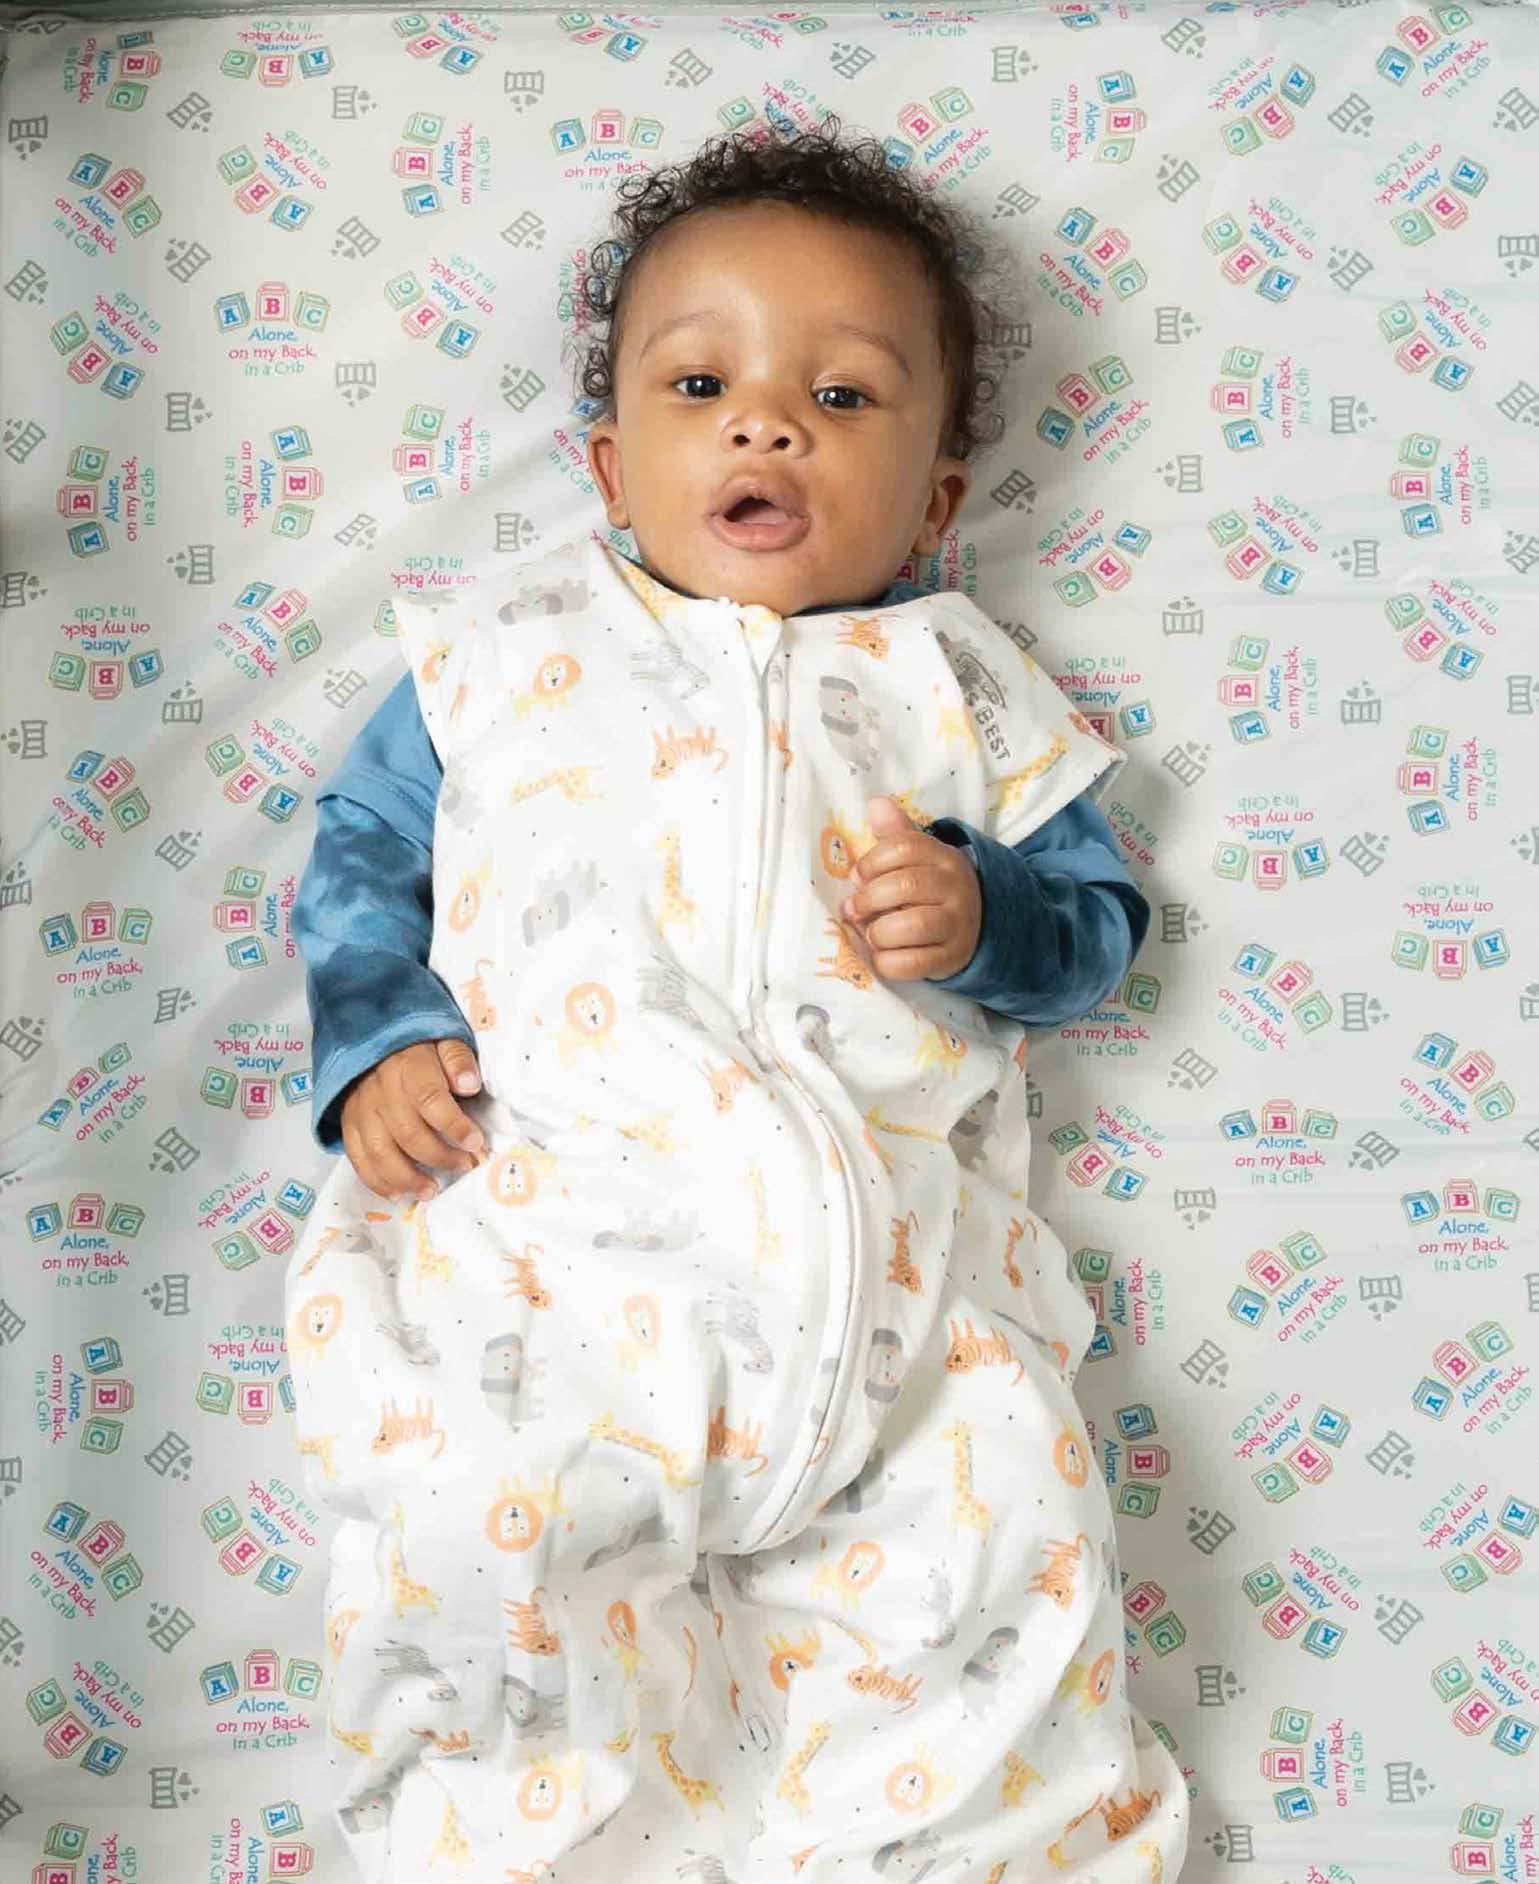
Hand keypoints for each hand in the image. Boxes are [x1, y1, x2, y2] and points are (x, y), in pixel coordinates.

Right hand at [339, 1038, 486, 1202]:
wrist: (370, 1042)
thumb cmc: (417, 1049)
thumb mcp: (443, 1040)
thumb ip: (458, 1059)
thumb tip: (469, 1084)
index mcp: (409, 1067)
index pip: (430, 1099)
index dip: (454, 1125)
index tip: (475, 1142)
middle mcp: (382, 1091)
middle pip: (408, 1133)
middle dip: (439, 1156)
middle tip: (463, 1166)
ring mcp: (362, 1110)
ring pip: (381, 1152)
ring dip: (408, 1178)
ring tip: (431, 1190)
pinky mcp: (348, 1124)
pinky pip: (359, 1159)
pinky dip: (378, 1182)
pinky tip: (399, 1194)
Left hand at [840, 795, 981, 981]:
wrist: (974, 928)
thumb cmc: (931, 890)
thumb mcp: (920, 859)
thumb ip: (896, 834)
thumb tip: (875, 804)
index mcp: (944, 857)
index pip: (904, 847)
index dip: (872, 862)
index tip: (857, 876)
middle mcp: (956, 888)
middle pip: (906, 885)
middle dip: (869, 899)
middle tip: (853, 909)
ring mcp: (957, 925)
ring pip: (913, 924)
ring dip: (879, 931)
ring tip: (870, 933)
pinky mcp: (950, 958)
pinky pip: (914, 963)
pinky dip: (888, 961)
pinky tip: (881, 954)